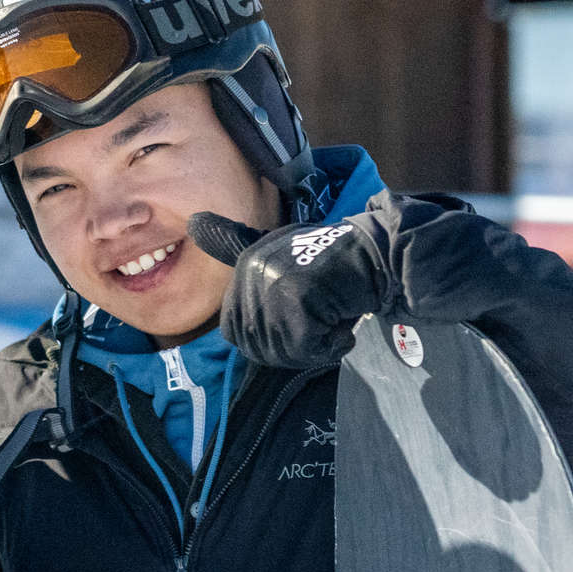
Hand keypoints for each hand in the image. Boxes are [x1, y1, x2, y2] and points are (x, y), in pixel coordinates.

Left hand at [188, 210, 393, 369]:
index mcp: (246, 261)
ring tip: (333, 317)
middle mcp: (254, 269)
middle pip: (258, 345)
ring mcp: (275, 282)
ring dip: (315, 345)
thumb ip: (233, 244)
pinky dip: (333, 344)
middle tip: (320, 322)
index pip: (233, 330)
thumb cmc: (331, 261)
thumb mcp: (276, 252)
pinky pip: (309, 348)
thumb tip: (194, 222)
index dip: (265, 338)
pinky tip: (344, 321)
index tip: (297, 322)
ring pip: (283, 349)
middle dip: (293, 345)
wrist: (379, 254)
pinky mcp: (299, 296)